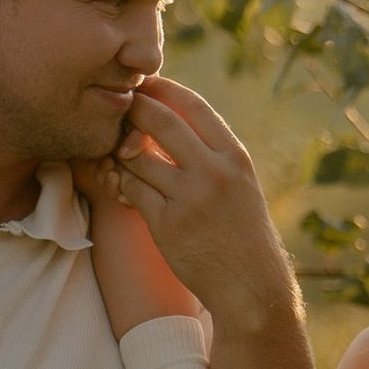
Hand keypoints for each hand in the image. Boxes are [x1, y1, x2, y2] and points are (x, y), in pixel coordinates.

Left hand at [104, 78, 297, 327]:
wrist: (251, 286)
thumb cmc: (243, 233)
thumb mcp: (241, 184)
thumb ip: (212, 153)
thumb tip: (174, 119)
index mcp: (234, 156)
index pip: (193, 105)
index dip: (163, 88)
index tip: (145, 83)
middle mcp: (213, 172)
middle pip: (160, 120)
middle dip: (133, 109)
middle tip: (119, 107)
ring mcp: (189, 198)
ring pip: (137, 155)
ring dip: (121, 150)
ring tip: (118, 153)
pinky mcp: (167, 224)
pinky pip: (131, 189)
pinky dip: (120, 182)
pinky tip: (120, 184)